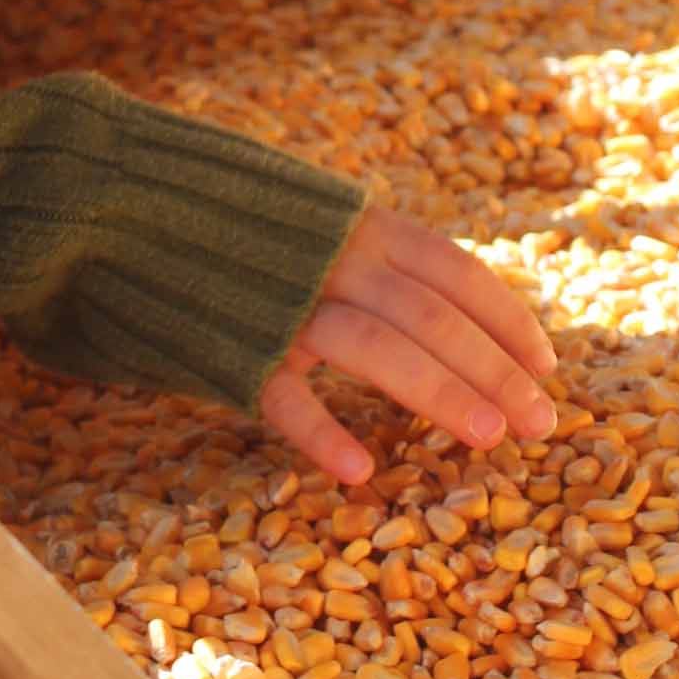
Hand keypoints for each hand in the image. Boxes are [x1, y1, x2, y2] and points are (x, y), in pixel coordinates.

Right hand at [257, 205, 559, 486]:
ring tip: (488, 439)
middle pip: (429, 314)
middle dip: (493, 368)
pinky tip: (358, 470)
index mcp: (360, 226)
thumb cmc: (238, 231)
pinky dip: (320, 430)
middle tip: (540, 422)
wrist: (131, 207)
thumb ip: (375, 260)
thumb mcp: (320, 226)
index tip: (548, 366)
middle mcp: (333, 258)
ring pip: (375, 344)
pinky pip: (280, 394)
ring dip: (438, 390)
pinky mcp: (231, 345)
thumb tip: (450, 314)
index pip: (454, 271)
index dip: (506, 317)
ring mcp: (283, 302)